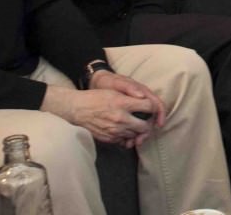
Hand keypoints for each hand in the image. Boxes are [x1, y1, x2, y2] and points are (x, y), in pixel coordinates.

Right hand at [40, 72, 164, 148]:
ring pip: (136, 135)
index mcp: (123, 103)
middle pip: (145, 126)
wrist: (78, 109)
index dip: (153, 107)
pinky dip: (128, 136)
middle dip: (148, 123)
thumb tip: (145, 100)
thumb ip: (131, 96)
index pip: (148, 107)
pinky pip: (125, 140)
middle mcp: (120, 118)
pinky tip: (126, 130)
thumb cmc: (97, 97)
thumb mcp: (115, 91)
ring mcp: (115, 130)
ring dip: (139, 131)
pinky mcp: (109, 138)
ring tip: (137, 125)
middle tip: (147, 119)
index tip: (151, 107)